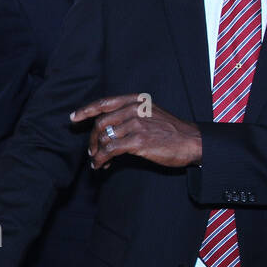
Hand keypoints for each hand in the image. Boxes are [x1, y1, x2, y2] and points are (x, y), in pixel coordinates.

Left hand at [71, 93, 202, 170]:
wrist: (191, 141)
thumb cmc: (171, 131)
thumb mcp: (151, 113)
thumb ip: (130, 115)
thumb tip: (107, 129)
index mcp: (136, 100)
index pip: (105, 103)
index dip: (86, 110)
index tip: (74, 118)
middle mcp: (135, 109)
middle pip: (101, 122)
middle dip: (93, 139)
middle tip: (92, 151)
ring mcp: (136, 124)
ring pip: (105, 137)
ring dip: (97, 152)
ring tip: (99, 161)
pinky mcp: (138, 141)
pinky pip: (111, 150)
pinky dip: (102, 159)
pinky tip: (102, 165)